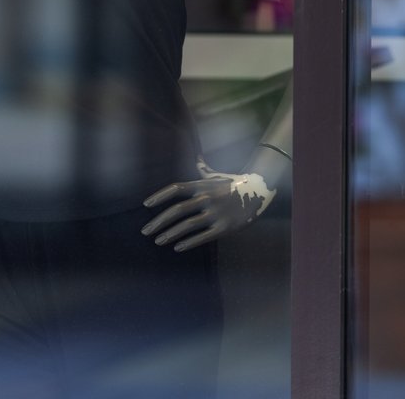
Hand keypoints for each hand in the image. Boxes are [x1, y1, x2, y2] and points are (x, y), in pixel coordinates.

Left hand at [140, 159, 274, 252]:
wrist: (259, 192)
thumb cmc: (232, 184)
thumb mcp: (215, 175)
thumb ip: (202, 168)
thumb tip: (196, 157)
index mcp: (201, 185)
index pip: (175, 189)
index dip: (159, 196)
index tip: (146, 205)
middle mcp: (206, 198)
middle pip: (177, 211)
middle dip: (158, 222)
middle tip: (145, 231)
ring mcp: (215, 214)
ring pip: (187, 225)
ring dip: (170, 234)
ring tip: (158, 241)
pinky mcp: (225, 228)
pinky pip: (203, 237)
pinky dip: (188, 243)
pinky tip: (177, 247)